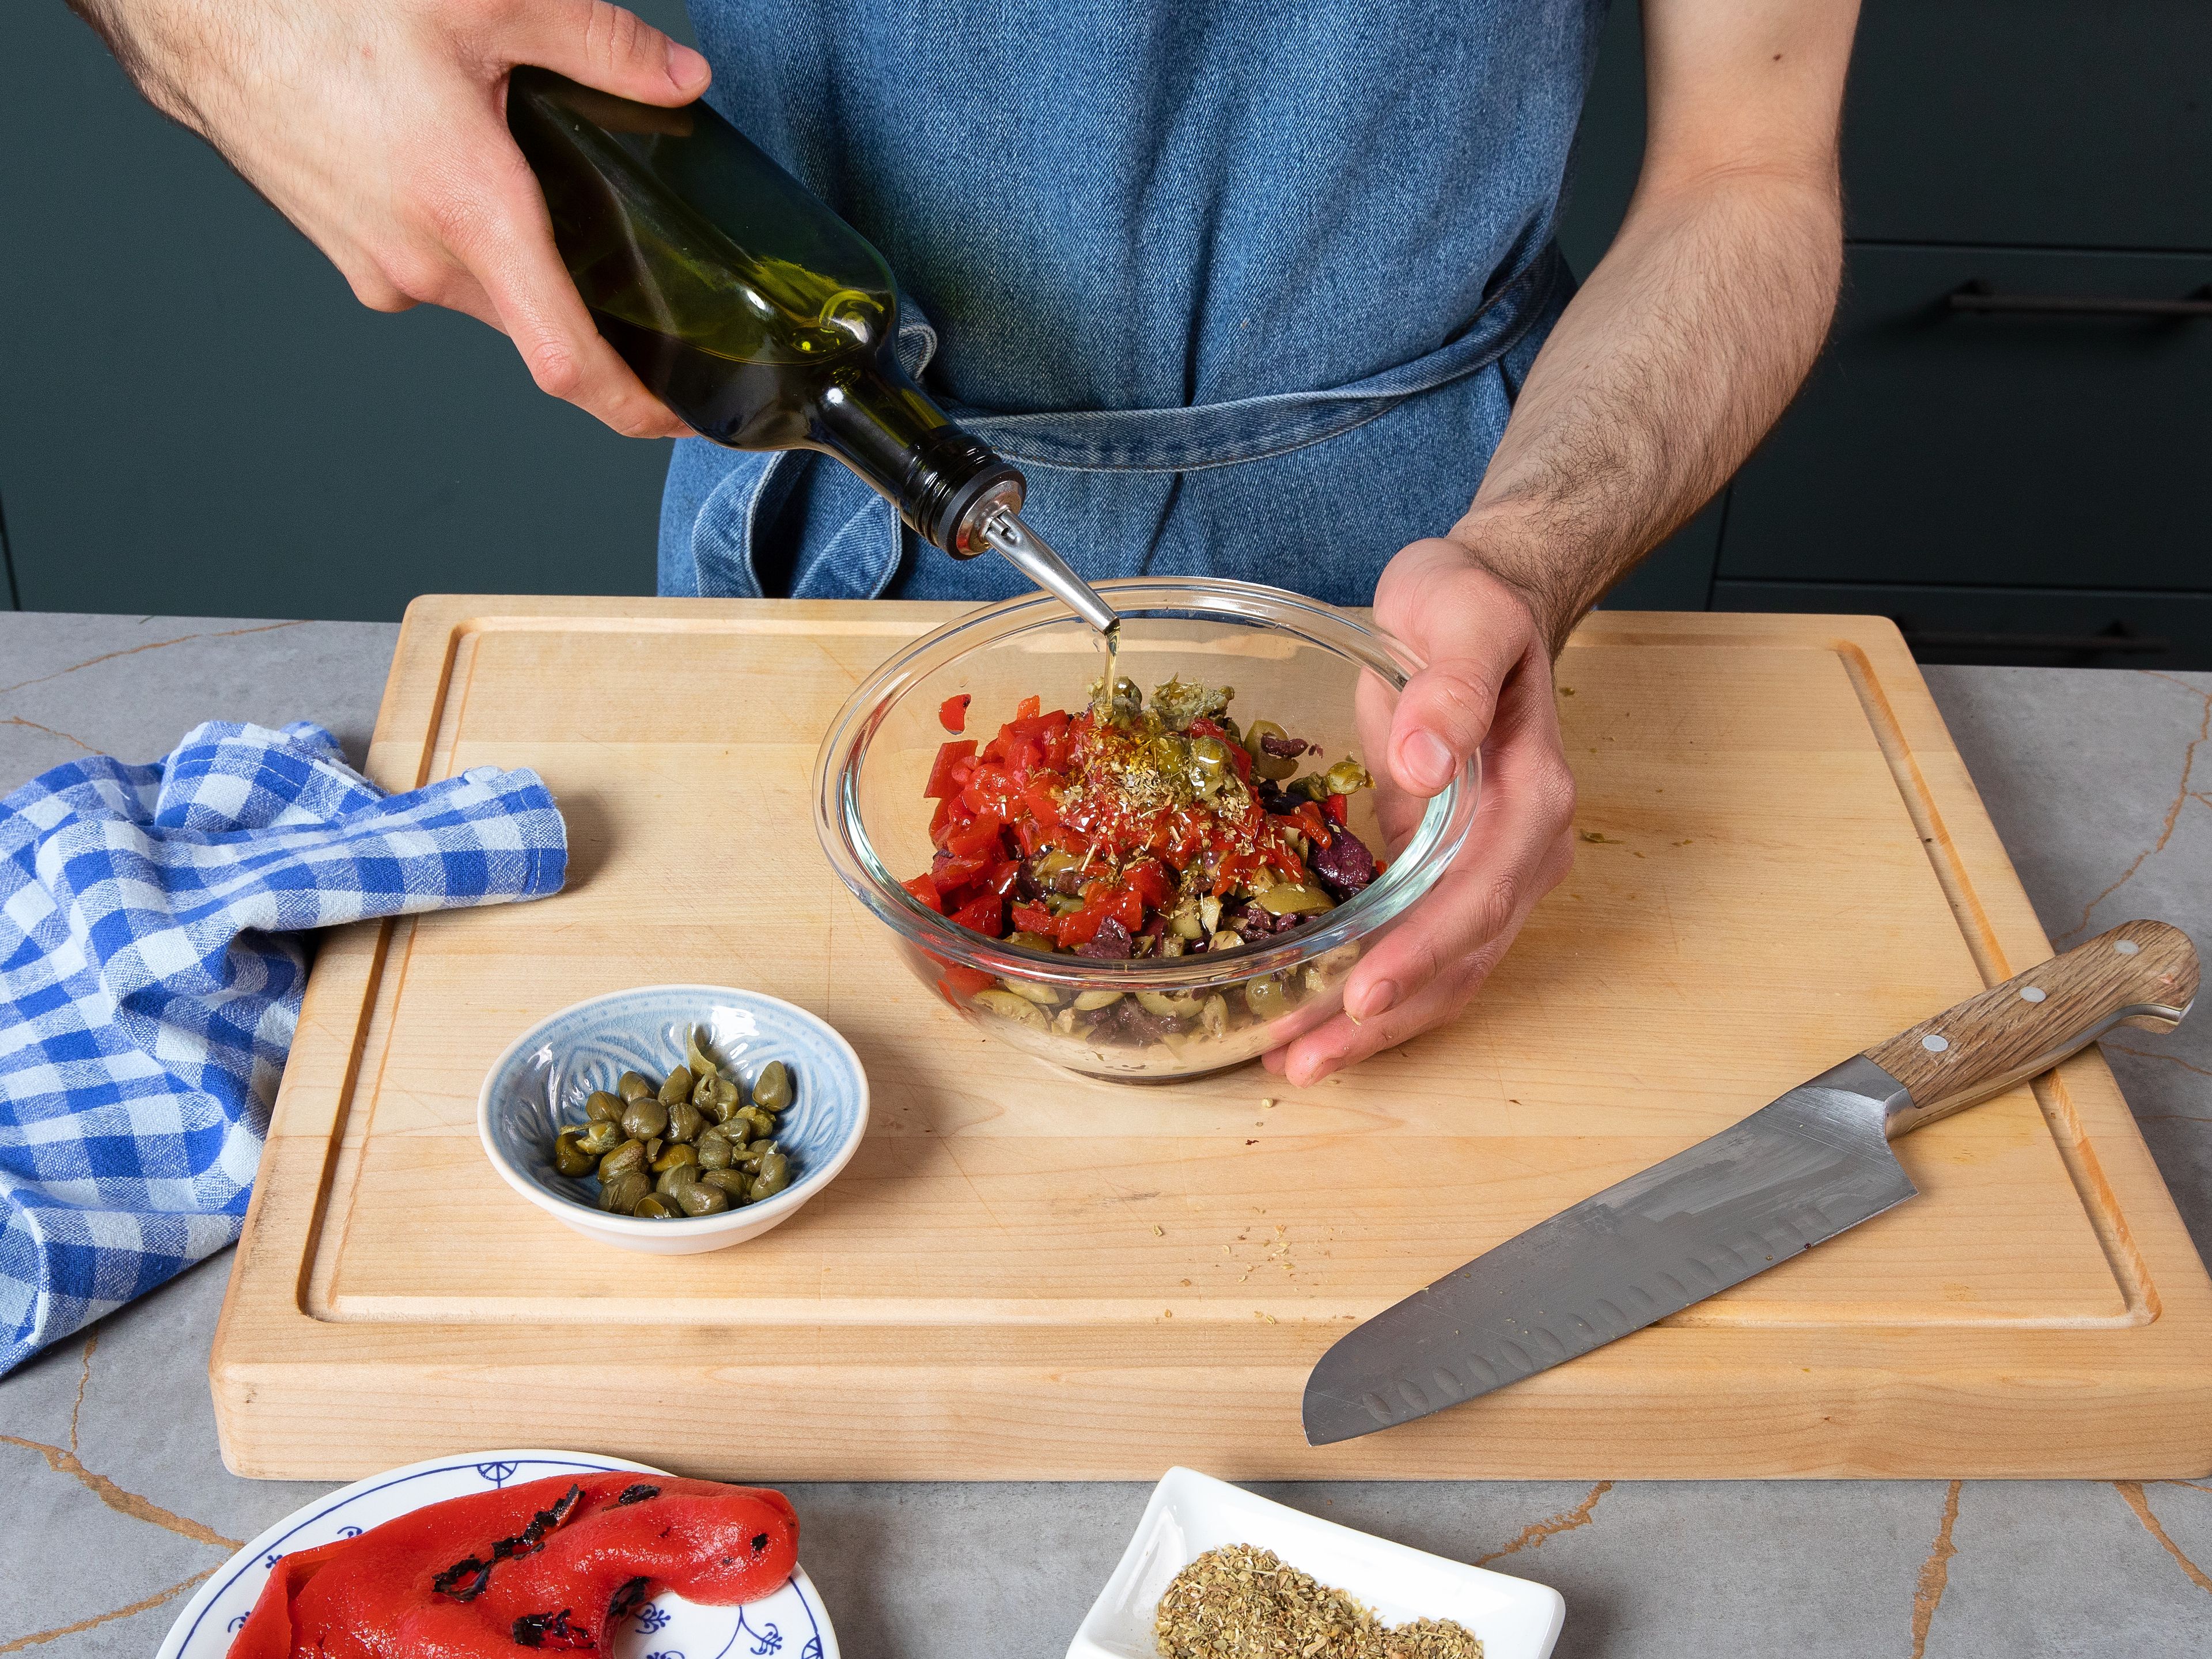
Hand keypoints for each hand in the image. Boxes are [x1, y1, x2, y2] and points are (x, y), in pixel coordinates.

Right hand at [77, 0, 705, 436]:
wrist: (193, 5)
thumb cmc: (316, 2)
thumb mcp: (487, 1)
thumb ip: (598, 45)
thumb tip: (679, 81)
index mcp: (470, 215)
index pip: (569, 361)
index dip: (635, 407)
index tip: (679, 420)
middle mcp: (421, 264)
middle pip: (537, 320)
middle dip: (591, 306)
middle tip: (644, 280)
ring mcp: (375, 266)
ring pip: (484, 291)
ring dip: (522, 258)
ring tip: (539, 192)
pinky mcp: (344, 250)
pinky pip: (432, 266)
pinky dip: (467, 236)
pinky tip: (464, 171)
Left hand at [1265, 537, 1577, 1085]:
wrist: (1475, 606)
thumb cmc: (1466, 607)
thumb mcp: (1460, 616)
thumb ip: (1450, 684)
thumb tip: (1427, 760)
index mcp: (1533, 795)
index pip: (1482, 892)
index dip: (1425, 949)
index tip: (1366, 990)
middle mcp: (1522, 849)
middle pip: (1462, 955)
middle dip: (1385, 1015)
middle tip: (1305, 1059)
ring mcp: (1489, 869)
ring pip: (1443, 970)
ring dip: (1374, 1024)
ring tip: (1296, 1061)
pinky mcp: (1448, 874)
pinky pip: (1417, 947)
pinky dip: (1371, 990)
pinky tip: (1311, 1016)